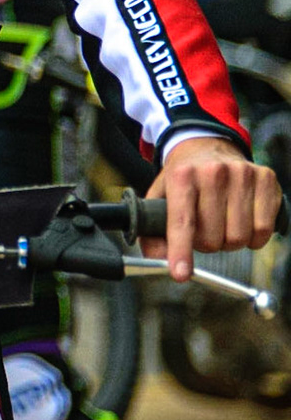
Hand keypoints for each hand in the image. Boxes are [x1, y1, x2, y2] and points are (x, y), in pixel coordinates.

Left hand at [145, 136, 282, 280]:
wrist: (208, 145)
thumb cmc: (183, 177)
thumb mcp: (159, 195)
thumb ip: (152, 229)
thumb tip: (159, 260)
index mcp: (182, 176)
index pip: (182, 222)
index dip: (180, 251)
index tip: (180, 274)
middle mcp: (212, 172)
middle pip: (213, 238)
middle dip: (206, 244)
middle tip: (204, 231)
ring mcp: (242, 174)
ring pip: (239, 237)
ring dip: (229, 242)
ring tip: (222, 225)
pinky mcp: (266, 179)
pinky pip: (264, 230)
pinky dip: (253, 237)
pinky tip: (243, 222)